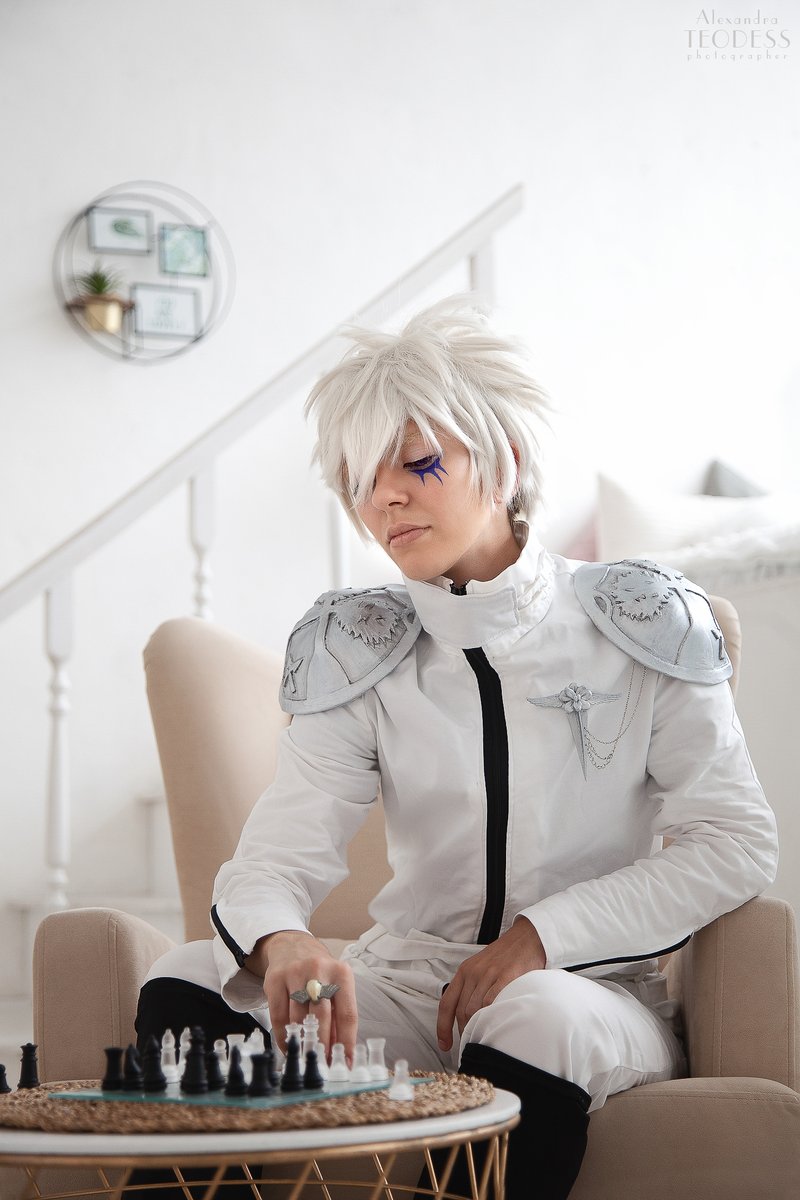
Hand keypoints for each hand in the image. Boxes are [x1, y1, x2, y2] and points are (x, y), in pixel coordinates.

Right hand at [249, 930, 357, 1060]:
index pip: (348, 1014)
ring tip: (306, 1059)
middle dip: (323, 1046)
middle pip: (322, 1017)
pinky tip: (289, 1046)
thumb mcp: (335, 986)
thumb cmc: (319, 973)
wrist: (291, 946)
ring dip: (302, 1043)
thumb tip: (342, 1051)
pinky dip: (283, 1036)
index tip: (346, 1062)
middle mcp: (319, 970)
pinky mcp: (275, 979)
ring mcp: (295, 973)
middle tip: (323, 1065)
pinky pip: (278, 1015)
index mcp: (342, 974)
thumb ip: (339, 1015)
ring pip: (298, 1018)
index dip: (347, 1042)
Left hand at [436, 917, 545, 1051]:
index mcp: (464, 971)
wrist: (527, 938)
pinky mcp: (505, 976)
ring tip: (485, 1040)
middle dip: (464, 1032)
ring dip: (478, 1028)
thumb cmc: (506, 956)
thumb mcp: (482, 968)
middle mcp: (473, 972)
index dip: (442, 1027)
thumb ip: (472, 988)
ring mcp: (488, 974)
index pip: (446, 1003)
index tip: (445, 1045)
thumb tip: (466, 1018)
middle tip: (472, 1045)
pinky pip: (492, 1002)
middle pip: (461, 1011)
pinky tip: (495, 1026)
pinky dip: (491, 1018)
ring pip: (475, 1010)